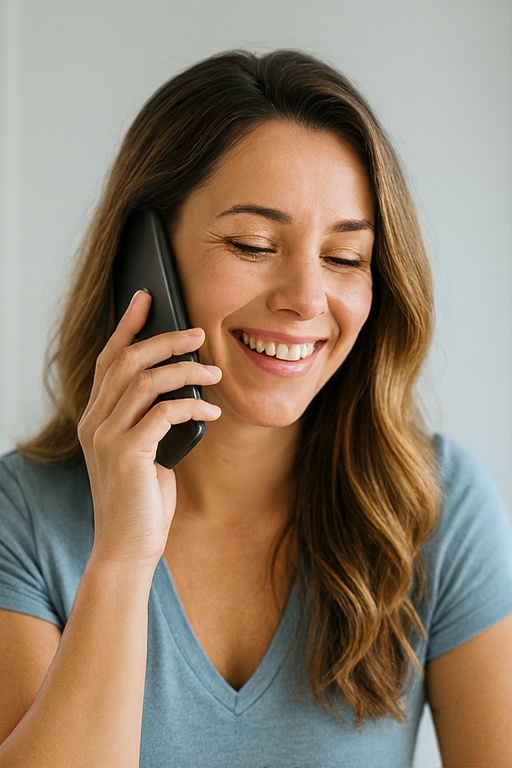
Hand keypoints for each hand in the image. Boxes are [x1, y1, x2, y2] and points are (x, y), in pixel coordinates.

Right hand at [77, 290, 221, 570]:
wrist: (127, 548)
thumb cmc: (142, 500)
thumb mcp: (144, 452)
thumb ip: (150, 420)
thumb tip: (183, 388)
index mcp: (95, 418)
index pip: (107, 360)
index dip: (127, 326)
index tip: (146, 299)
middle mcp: (94, 422)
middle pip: (126, 361)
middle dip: (165, 340)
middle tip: (199, 332)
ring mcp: (106, 437)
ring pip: (146, 381)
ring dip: (186, 370)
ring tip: (215, 371)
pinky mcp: (126, 455)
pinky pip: (165, 412)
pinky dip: (193, 405)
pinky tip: (212, 411)